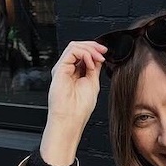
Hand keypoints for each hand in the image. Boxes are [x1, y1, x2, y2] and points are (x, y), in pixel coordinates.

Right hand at [42, 41, 107, 165]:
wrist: (71, 119)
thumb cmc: (79, 108)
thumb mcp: (93, 83)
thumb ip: (94, 68)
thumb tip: (98, 56)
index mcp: (75, 73)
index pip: (83, 53)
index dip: (95, 50)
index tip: (105, 52)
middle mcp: (67, 69)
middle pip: (78, 47)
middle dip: (93, 47)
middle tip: (104, 52)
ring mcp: (62, 68)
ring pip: (75, 46)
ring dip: (90, 49)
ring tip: (98, 58)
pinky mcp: (59, 68)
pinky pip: (72, 51)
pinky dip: (84, 54)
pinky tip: (91, 63)